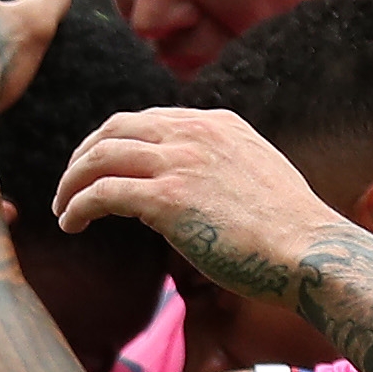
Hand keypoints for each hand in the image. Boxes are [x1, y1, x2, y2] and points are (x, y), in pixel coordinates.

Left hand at [56, 107, 347, 303]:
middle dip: (84, 155)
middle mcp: (194, 133)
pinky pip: (102, 193)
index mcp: (217, 124)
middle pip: (115, 128)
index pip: (148, 119)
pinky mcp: (167, 199)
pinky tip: (71, 224)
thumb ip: (225, 170)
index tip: (102, 168)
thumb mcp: (259, 178)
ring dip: (71, 182)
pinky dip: (77, 206)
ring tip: (62, 208)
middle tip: (70, 185)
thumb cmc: (291, 233)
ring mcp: (179, 162)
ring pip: (100, 157)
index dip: (116, 142)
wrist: (310, 252)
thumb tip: (201, 193)